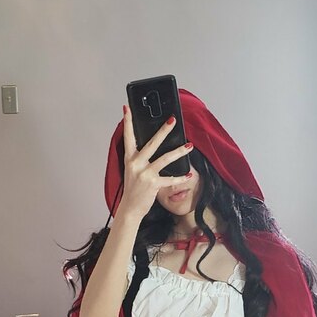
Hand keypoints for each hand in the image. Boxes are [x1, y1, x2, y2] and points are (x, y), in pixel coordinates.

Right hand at [118, 105, 193, 220]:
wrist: (130, 208)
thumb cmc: (133, 189)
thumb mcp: (132, 170)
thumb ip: (139, 158)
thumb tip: (152, 145)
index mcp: (129, 159)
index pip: (128, 137)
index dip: (127, 122)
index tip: (127, 108)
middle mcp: (136, 164)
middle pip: (152, 143)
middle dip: (163, 130)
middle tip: (173, 120)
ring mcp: (145, 174)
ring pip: (165, 159)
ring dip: (179, 151)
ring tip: (189, 145)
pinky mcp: (153, 184)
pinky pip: (170, 179)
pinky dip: (180, 177)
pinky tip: (189, 174)